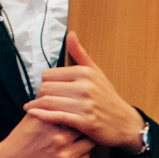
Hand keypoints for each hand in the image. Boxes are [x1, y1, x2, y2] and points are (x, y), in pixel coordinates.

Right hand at [0, 112, 91, 157]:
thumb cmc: (21, 139)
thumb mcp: (32, 117)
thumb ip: (49, 106)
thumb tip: (66, 94)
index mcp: (51, 122)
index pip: (77, 112)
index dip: (80, 112)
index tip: (80, 113)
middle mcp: (59, 138)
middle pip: (86, 127)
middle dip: (85, 126)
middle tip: (84, 125)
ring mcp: (64, 156)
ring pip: (89, 144)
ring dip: (85, 140)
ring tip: (78, 138)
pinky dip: (82, 154)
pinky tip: (74, 151)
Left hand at [24, 31, 148, 150]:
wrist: (125, 123)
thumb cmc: (108, 98)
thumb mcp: (96, 72)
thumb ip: (80, 54)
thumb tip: (70, 34)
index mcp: (85, 73)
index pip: (48, 74)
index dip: (45, 82)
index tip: (48, 90)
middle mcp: (85, 86)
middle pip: (46, 88)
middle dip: (41, 94)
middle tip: (42, 100)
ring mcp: (86, 105)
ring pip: (49, 101)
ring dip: (38, 105)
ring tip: (33, 108)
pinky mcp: (85, 122)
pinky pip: (57, 116)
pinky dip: (42, 115)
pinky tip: (34, 114)